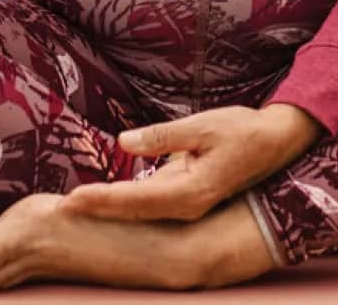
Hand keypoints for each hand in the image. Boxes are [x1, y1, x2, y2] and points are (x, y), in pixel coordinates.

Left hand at [63, 104, 323, 222]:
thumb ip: (162, 136)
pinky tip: (106, 197)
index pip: (136, 200)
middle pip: (133, 211)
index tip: (72, 199)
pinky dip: (126, 200)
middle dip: (97, 209)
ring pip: (140, 209)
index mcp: (191, 192)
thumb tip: (123, 142)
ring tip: (76, 204)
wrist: (276, 142)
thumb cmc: (243, 130)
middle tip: (61, 208)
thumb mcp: (203, 126)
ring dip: (109, 206)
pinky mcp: (188, 194)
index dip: (103, 199)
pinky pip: (151, 202)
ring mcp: (188, 203)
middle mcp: (187, 205)